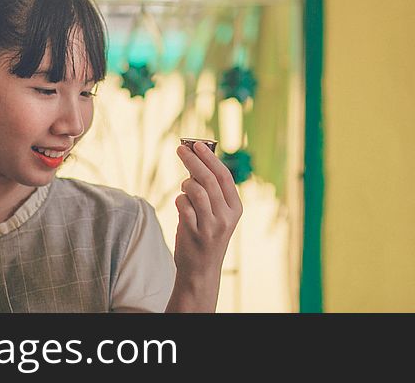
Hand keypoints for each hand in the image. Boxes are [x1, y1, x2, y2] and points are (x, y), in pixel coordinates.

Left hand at [167, 141, 242, 311]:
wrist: (201, 271)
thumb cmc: (206, 235)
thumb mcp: (217, 214)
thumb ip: (211, 191)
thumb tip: (197, 160)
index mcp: (236, 208)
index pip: (224, 176)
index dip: (210, 158)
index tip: (197, 144)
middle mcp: (226, 216)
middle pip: (209, 179)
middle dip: (193, 161)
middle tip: (181, 148)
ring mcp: (211, 225)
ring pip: (196, 190)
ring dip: (185, 184)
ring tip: (184, 187)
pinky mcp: (195, 233)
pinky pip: (183, 205)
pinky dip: (179, 200)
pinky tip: (181, 204)